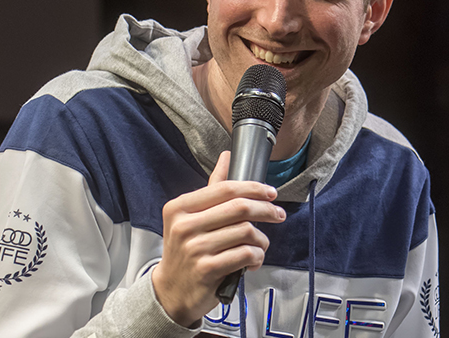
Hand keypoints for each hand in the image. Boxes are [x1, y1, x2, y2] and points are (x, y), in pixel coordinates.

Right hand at [151, 151, 285, 326]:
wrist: (171, 291)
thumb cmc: (185, 251)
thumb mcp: (190, 217)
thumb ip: (212, 187)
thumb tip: (227, 157)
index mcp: (180, 207)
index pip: (225, 188)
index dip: (253, 188)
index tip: (270, 193)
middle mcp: (184, 226)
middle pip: (239, 208)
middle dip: (266, 210)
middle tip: (278, 214)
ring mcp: (195, 248)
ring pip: (246, 232)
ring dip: (262, 240)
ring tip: (260, 244)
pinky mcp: (207, 269)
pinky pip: (245, 255)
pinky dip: (257, 257)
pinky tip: (253, 260)